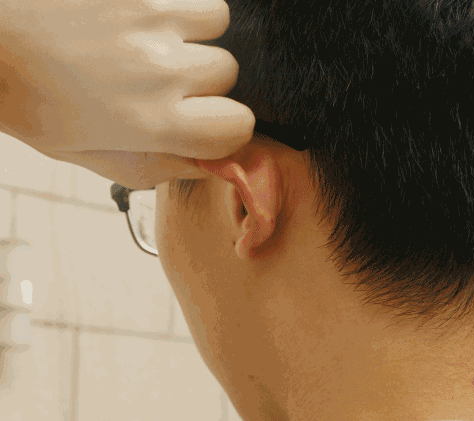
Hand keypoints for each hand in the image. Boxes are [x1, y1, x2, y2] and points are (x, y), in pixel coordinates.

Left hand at [0, 0, 254, 189]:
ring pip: (218, 25)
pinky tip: (148, 20)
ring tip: (156, 42)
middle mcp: (158, 70)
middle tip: (161, 79)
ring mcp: (150, 21)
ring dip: (195, 35)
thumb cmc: (37, 104)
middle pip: (227, 73)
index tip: (204, 122)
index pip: (237, 126)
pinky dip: (182, 7)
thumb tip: (213, 163)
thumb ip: (162, 169)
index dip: (225, 127)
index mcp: (150, 123)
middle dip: (202, 80)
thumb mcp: (95, 158)